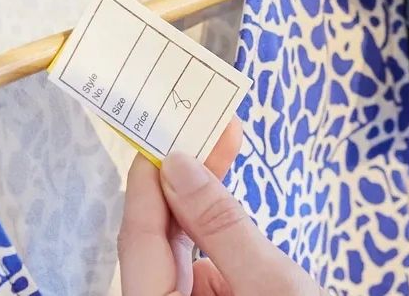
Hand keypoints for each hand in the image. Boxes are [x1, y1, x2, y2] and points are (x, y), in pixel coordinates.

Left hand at [117, 120, 319, 295]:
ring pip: (178, 247)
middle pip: (155, 240)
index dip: (149, 181)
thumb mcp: (270, 282)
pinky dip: (214, 227)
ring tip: (223, 144)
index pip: (139, 239)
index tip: (167, 134)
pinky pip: (199, 261)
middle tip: (206, 128)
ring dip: (200, 198)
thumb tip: (181, 167)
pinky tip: (226, 191)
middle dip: (182, 180)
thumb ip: (221, 224)